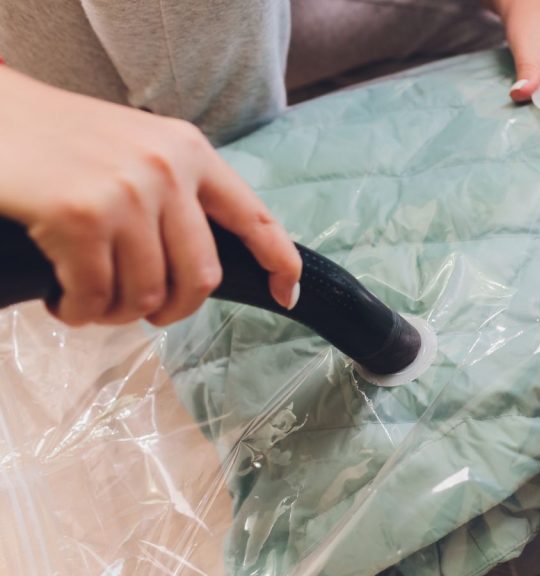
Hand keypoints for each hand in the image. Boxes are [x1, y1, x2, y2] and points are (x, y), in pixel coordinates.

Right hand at [0, 67, 301, 326]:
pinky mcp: (81, 218)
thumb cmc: (58, 137)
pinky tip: (63, 302)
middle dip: (174, 309)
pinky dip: (79, 312)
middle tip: (149, 313)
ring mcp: (127, 194)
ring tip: (93, 301)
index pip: (255, 216)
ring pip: (146, 294)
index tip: (287, 293)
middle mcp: (168, 170)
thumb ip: (175, 190)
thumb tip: (200, 260)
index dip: (279, 262)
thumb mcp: (136, 146)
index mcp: (190, 151)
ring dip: (117, 314)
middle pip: (201, 277)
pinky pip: (96, 298)